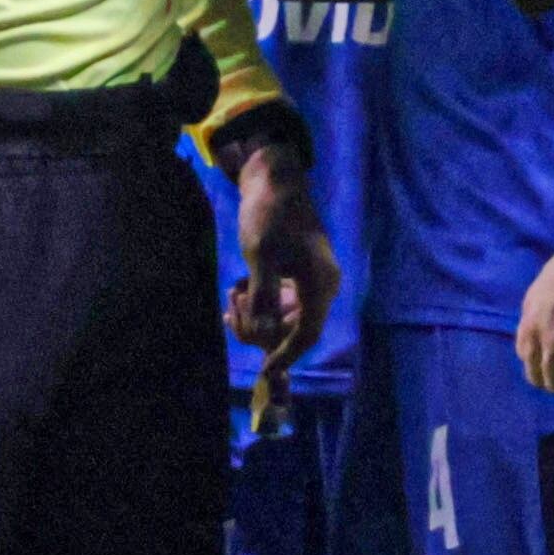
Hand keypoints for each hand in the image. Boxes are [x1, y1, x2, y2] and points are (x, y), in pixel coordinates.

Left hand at [227, 144, 337, 412]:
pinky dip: (260, 303)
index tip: (264, 374)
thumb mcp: (260, 255)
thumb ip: (264, 296)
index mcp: (320, 283)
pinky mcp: (301, 276)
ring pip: (286, 318)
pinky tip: (237, 291)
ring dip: (257, 315)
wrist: (274, 180)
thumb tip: (265, 333)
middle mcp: (323, 286)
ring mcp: (313, 281)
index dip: (285, 356)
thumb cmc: (268, 214)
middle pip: (295, 329)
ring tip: (231, 294)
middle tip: (230, 315)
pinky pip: (283, 303)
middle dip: (261, 330)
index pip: (307, 333)